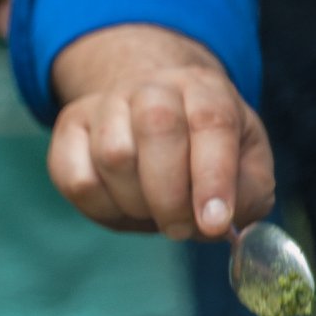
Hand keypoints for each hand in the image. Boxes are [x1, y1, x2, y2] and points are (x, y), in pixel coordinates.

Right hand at [48, 26, 274, 238]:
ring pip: (113, 156)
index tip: (213, 223)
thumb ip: (246, 195)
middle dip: (170, 195)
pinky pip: (76, 178)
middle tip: (180, 229)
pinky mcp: (69, 129)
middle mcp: (153, 87)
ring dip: (137, 203)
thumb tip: (218, 223)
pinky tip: (121, 205)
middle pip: (157, 129)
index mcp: (205, 89)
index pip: (212, 122)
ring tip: (152, 211)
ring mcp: (105, 104)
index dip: (213, 177)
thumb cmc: (204, 151)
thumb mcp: (244, 167)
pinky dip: (101, 207)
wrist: (150, 118)